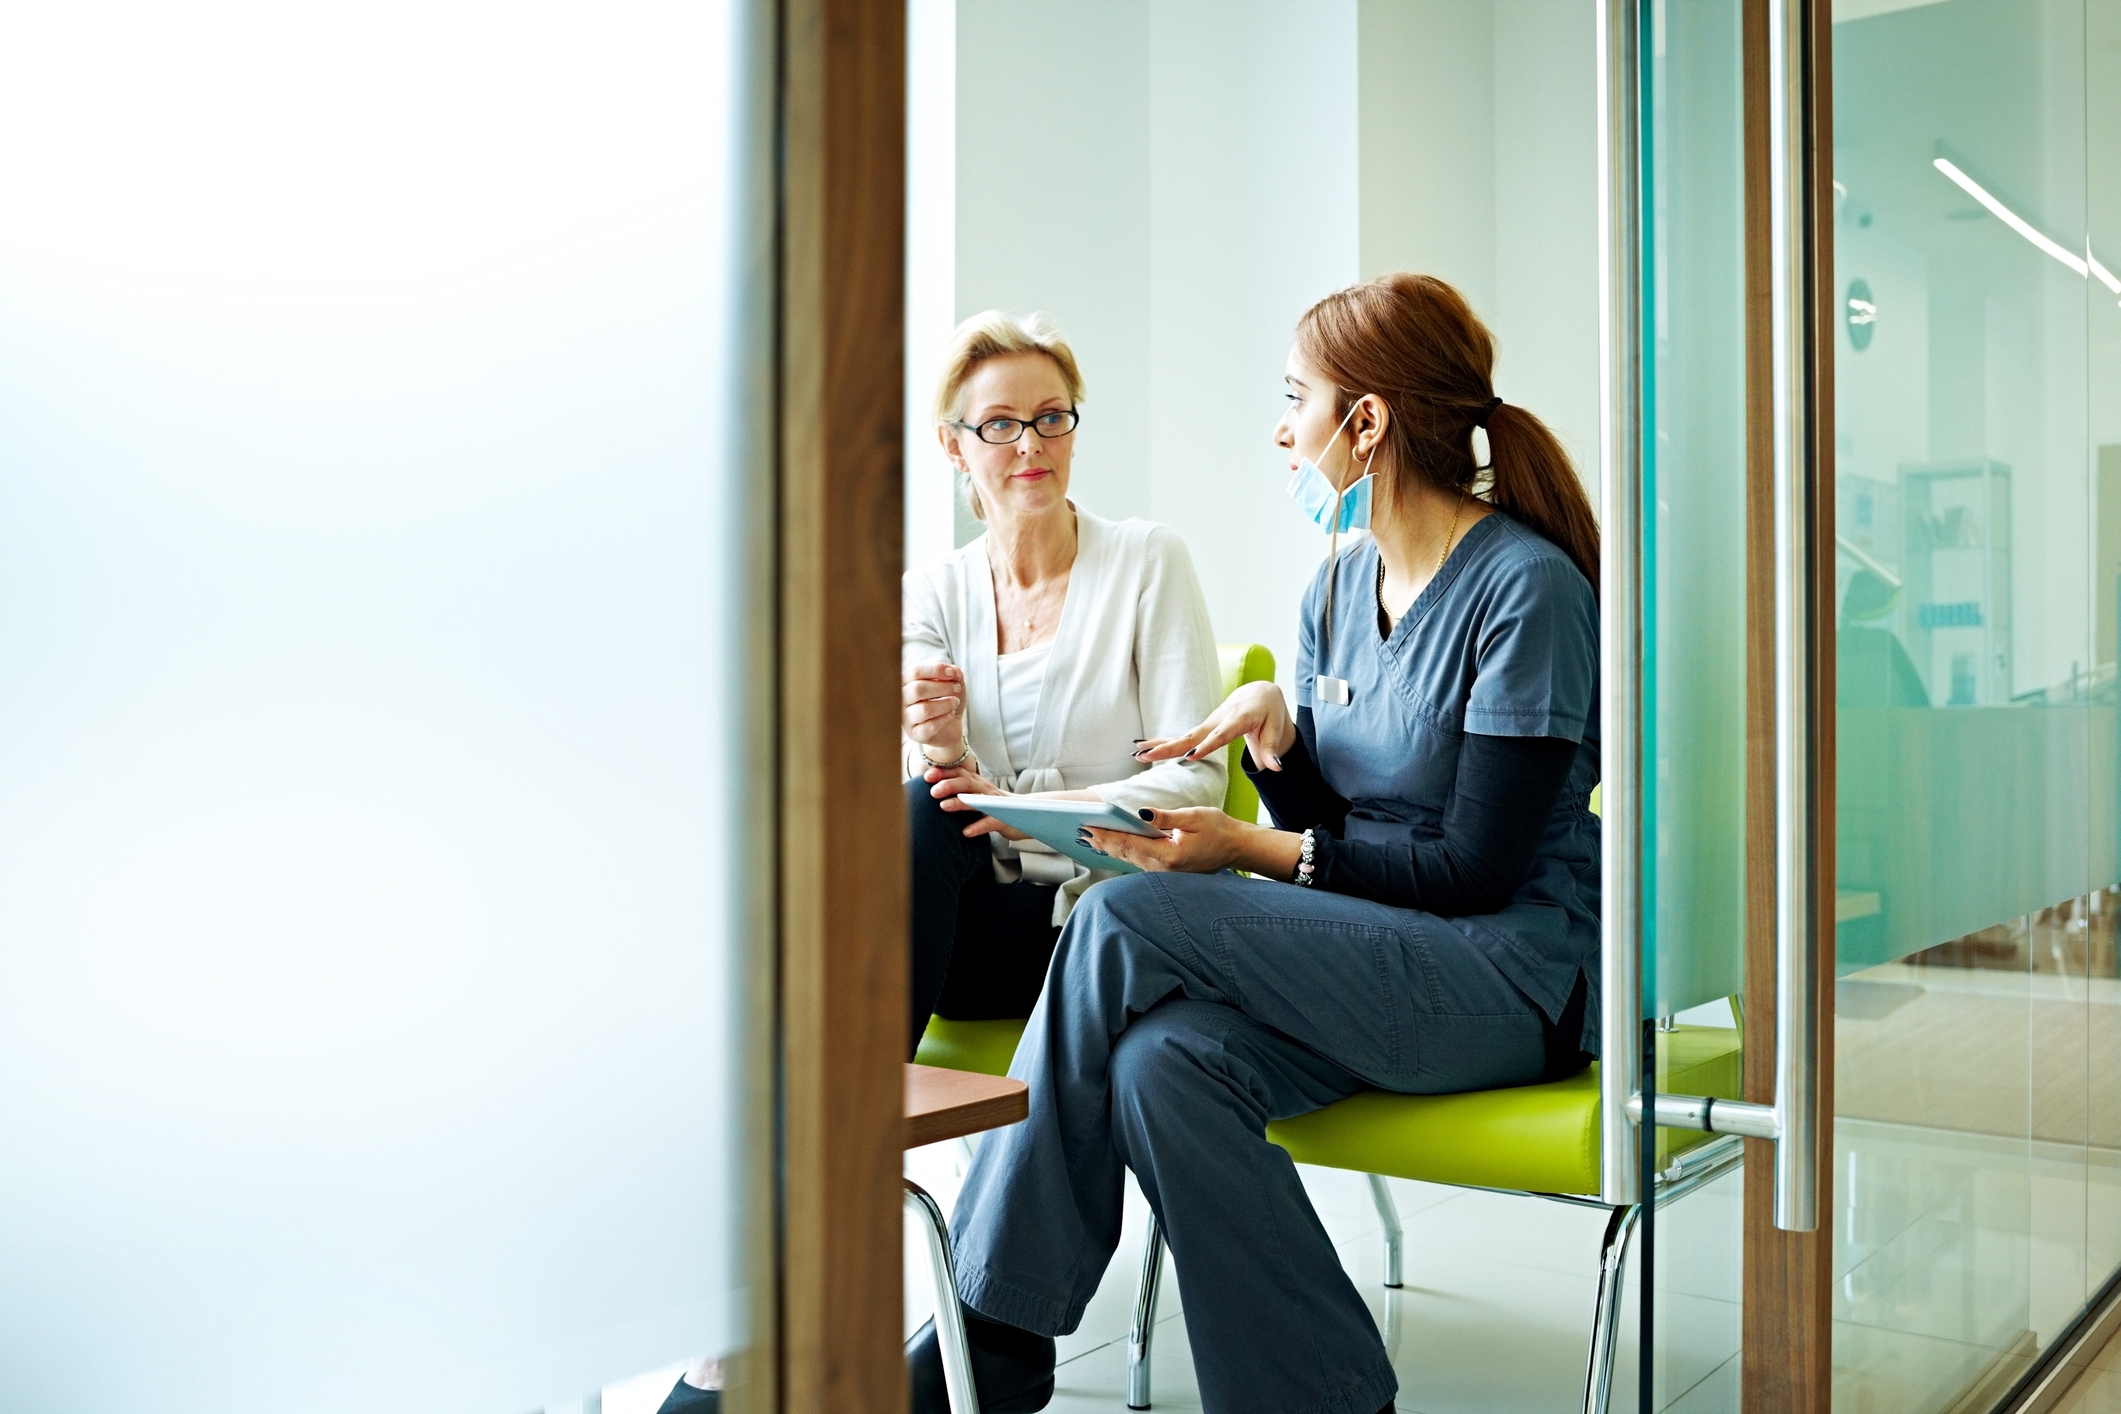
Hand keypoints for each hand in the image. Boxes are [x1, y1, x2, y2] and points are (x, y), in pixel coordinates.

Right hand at [903, 660, 965, 759]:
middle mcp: (901, 699)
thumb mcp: (953, 683)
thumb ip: (954, 673)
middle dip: (942, 687)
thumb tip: (954, 672)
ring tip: (955, 702)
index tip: (952, 673)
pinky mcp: (914, 734)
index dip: (936, 670)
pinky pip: (929, 726)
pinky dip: (944, 719)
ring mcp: (906, 718)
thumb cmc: (946, 700)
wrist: (949, 727)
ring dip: (945, 704)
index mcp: (906, 682)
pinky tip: (950, 715)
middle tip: (957, 689)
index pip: (915, 671)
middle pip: (917, 689)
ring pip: (924, 709)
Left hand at [925, 765, 1026, 840]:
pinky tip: (966, 832)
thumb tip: (935, 789)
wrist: (1028, 814)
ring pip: (977, 800)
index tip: (927, 776)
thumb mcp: (979, 795)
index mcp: (978, 784)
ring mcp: (996, 804)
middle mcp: (986, 790)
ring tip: (944, 806)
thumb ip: (962, 791)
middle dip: (949, 785)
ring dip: (960, 803)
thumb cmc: (997, 806)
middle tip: (933, 791)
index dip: (944, 773)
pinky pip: (990, 822)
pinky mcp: (1004, 819)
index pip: (960, 773)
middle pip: (967, 783)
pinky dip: (978, 826)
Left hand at [1084, 806, 1286, 875]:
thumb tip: (1141, 814)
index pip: (1130, 843)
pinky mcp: (1166, 871)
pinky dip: (1122, 852)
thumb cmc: (1218, 829)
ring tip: (1088, 838)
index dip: (1107, 834)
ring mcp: (1164, 873)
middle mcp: (1163, 869)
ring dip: (1109, 848)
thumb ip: (1166, 817)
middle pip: (1125, 854)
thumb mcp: (1194, 817)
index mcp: (1168, 855)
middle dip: (1102, 842)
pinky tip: (1111, 846)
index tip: (1088, 826)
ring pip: (1129, 859)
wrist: (1236, 849)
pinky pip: (1138, 861)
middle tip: (1079, 831)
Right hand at [1133, 680, 1297, 771]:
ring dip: (1159, 745)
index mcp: (1238, 719)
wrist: (1258, 693)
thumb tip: (1276, 768)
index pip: (1221, 735)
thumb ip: (1272, 749)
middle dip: (1170, 747)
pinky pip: (1181, 736)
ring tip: (1137, 753)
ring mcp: (1208, 723)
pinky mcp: (1203, 728)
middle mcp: (1218, 719)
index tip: (1191, 756)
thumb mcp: (1276, 729)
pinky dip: (1162, 742)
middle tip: (1148, 756)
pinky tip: (1142, 748)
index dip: (1206, 745)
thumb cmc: (1269, 711)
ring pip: (1182, 736)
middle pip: (1192, 735)